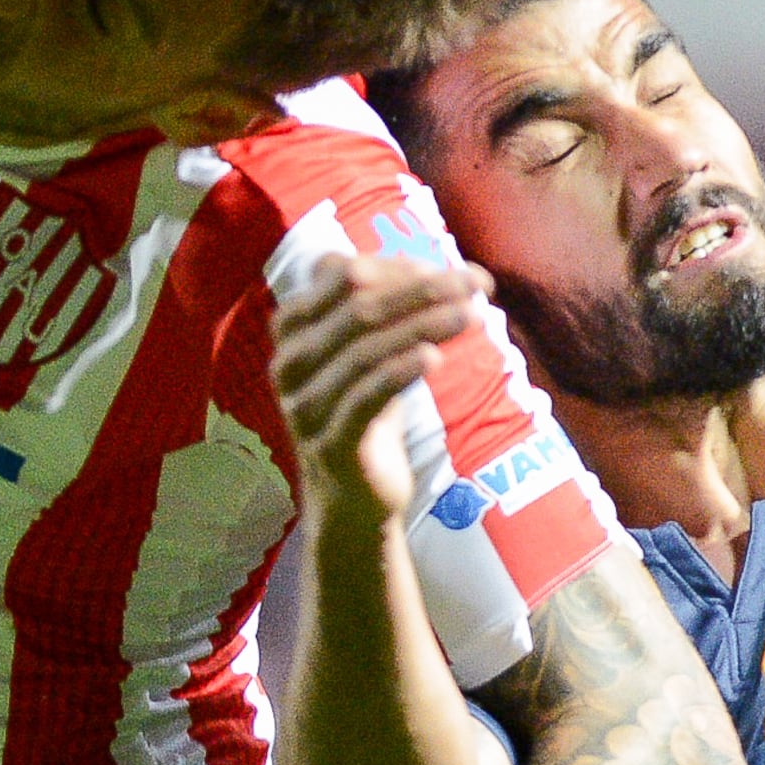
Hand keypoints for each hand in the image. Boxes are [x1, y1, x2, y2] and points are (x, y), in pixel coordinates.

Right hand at [271, 250, 489, 521]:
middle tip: (475, 285)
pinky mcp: (329, 442)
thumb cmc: (368, 413)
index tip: (456, 272)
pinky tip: (435, 357)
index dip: (398, 265)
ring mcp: (304, 403)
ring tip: (471, 316)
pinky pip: (365, 398)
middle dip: (422, 291)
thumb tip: (452, 273)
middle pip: (358, 308)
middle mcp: (289, 361)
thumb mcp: (372, 353)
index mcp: (292, 328)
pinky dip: (400, 372)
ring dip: (424, 326)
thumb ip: (393, 311)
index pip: (340, 275)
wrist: (352, 499)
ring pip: (366, 350)